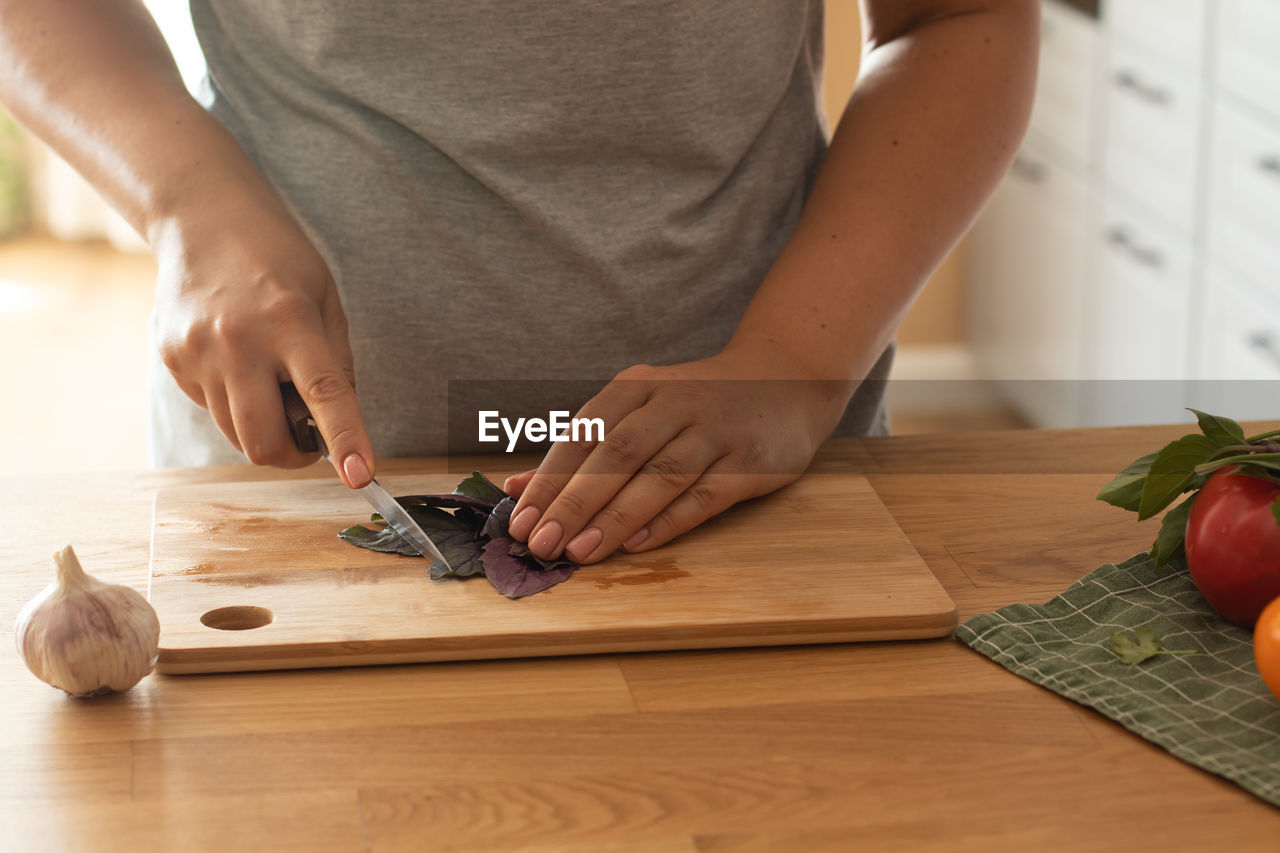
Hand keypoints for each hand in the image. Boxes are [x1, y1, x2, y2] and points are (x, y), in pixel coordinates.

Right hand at [150, 185, 374, 486]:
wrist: (201, 216)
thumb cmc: (275, 256)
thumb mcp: (325, 298)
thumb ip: (336, 361)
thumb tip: (338, 424)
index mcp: (290, 322)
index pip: (325, 395)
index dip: (345, 441)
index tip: (360, 476)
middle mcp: (239, 342)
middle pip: (263, 441)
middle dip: (292, 454)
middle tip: (308, 437)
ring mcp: (198, 353)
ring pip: (236, 434)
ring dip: (263, 428)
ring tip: (271, 380)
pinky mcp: (173, 360)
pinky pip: (212, 409)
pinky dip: (235, 402)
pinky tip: (238, 360)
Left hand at [502, 348, 851, 563]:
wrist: (786, 380)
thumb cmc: (696, 403)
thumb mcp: (638, 410)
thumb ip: (582, 449)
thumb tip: (516, 487)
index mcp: (638, 387)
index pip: (583, 435)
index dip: (548, 478)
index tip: (519, 519)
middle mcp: (675, 404)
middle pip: (617, 455)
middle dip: (573, 502)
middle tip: (540, 543)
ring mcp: (714, 432)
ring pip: (658, 477)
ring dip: (614, 517)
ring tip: (578, 552)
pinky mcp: (749, 462)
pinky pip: (703, 496)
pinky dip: (667, 521)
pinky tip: (634, 545)